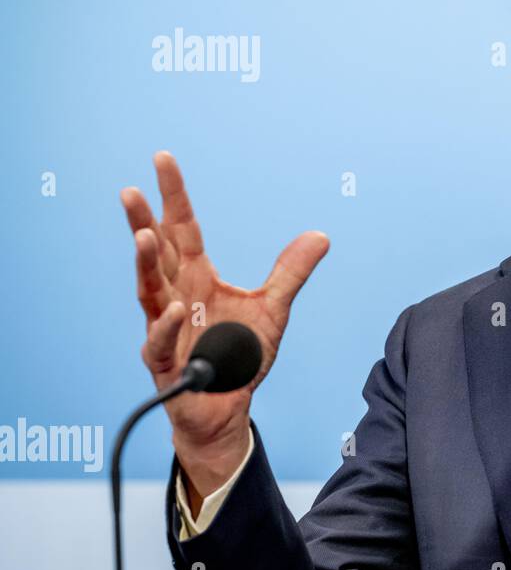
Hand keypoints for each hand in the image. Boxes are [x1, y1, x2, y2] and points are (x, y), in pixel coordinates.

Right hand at [121, 151, 328, 497]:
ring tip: (143, 236)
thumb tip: (320, 234)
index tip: (163, 159)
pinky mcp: (166, 363)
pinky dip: (165, 326)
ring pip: (149, 290)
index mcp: (198, 277)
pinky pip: (160, 342)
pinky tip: (170, 309)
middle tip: (131, 191)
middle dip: (143, 222)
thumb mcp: (273, 308)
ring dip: (145, 265)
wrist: (228, 410)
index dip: (174, 195)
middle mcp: (177, 296)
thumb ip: (290, 272)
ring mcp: (166, 328)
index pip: (183, 228)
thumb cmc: (240, 357)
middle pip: (158, 253)